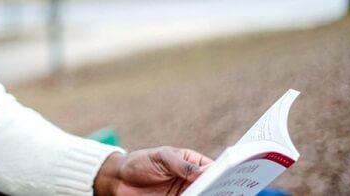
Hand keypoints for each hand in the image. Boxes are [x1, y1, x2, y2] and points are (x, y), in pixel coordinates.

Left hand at [93, 146, 212, 195]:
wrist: (119, 180)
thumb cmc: (141, 162)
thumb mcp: (162, 158)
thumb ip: (183, 165)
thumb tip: (206, 171)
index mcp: (193, 165)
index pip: (213, 170)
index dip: (224, 174)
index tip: (230, 178)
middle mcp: (192, 182)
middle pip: (212, 188)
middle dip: (218, 190)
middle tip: (221, 191)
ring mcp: (185, 195)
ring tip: (206, 195)